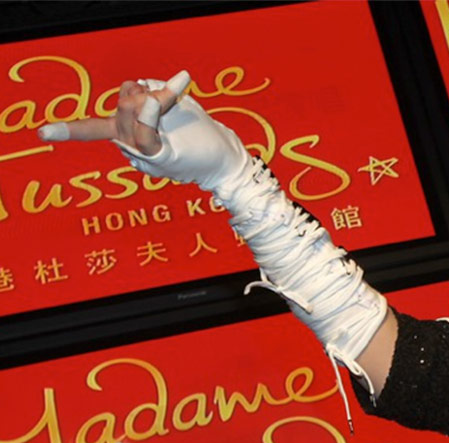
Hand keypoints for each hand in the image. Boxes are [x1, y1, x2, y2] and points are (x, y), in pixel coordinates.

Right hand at [38, 71, 251, 197]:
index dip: (68, 130)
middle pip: (119, 104)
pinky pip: (146, 132)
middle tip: (172, 100)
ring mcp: (145, 154)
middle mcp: (131, 150)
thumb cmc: (199, 138)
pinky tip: (160, 94)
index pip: (93, 129)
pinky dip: (151, 109)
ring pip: (130, 110)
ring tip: (179, 103)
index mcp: (128, 139)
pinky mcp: (163, 156)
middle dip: (142, 92)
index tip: (41, 134)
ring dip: (155, 96)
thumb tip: (139, 92)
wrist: (225, 162)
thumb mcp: (172, 114)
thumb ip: (148, 103)